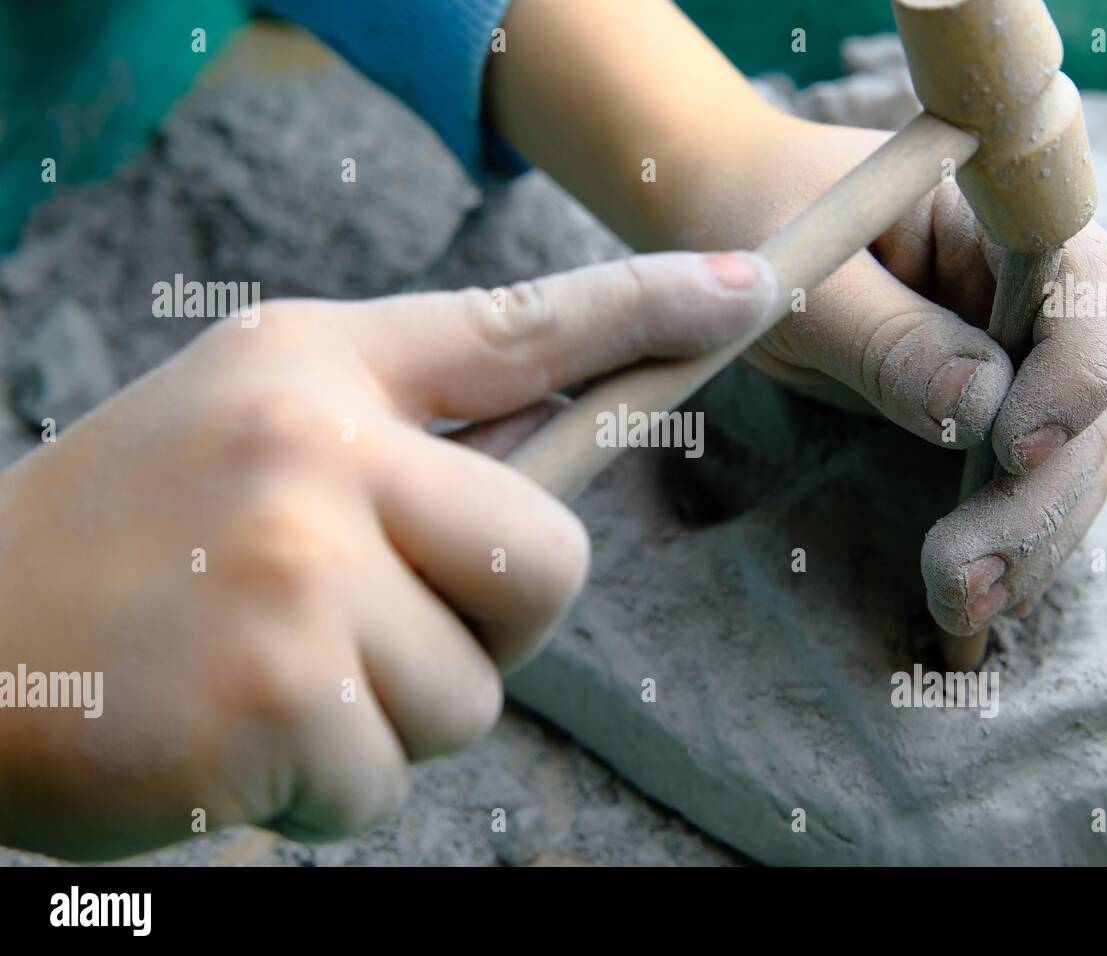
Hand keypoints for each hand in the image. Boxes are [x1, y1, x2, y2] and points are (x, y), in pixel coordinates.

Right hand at [0, 251, 774, 858]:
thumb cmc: (125, 541)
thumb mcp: (250, 429)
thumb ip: (399, 438)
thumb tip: (549, 466)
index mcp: (318, 368)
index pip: (518, 327)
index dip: (647, 308)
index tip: (752, 289)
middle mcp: (320, 448)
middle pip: (548, 560)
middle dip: (494, 621)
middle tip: (377, 622)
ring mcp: (301, 572)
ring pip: (474, 690)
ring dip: (392, 711)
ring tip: (274, 675)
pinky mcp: (280, 700)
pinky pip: (393, 777)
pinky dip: (331, 783)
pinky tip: (237, 734)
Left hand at [666, 112, 1106, 633]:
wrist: (727, 218)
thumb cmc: (758, 220)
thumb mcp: (804, 282)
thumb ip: (888, 337)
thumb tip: (988, 408)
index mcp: (1000, 222)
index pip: (1092, 292)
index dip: (1077, 374)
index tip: (1016, 447)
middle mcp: (1030, 292)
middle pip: (1088, 398)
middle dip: (1036, 498)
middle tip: (962, 576)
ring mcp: (1015, 355)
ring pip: (1069, 458)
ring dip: (1027, 540)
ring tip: (959, 610)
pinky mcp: (986, 411)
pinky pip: (1025, 483)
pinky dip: (1009, 543)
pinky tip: (973, 608)